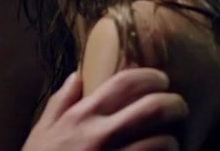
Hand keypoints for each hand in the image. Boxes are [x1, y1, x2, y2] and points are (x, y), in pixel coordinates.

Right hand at [23, 68, 187, 150]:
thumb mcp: (41, 134)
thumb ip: (60, 103)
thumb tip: (78, 75)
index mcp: (81, 117)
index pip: (125, 83)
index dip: (150, 76)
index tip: (160, 80)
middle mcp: (100, 137)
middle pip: (153, 109)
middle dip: (174, 104)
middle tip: (178, 108)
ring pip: (162, 143)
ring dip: (172, 141)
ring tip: (169, 142)